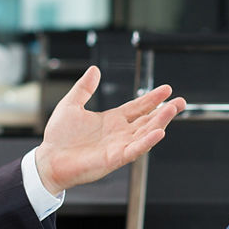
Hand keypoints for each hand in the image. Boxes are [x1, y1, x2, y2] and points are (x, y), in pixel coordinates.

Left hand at [35, 65, 186, 194]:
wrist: (48, 159)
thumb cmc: (58, 137)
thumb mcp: (71, 105)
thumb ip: (84, 88)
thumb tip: (94, 70)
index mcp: (111, 120)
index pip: (138, 107)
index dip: (152, 98)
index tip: (166, 89)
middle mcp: (119, 133)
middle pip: (147, 120)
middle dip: (165, 111)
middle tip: (180, 101)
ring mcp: (118, 146)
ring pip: (145, 133)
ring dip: (159, 122)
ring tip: (172, 110)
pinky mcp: (114, 159)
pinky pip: (135, 149)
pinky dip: (147, 141)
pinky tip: (159, 132)